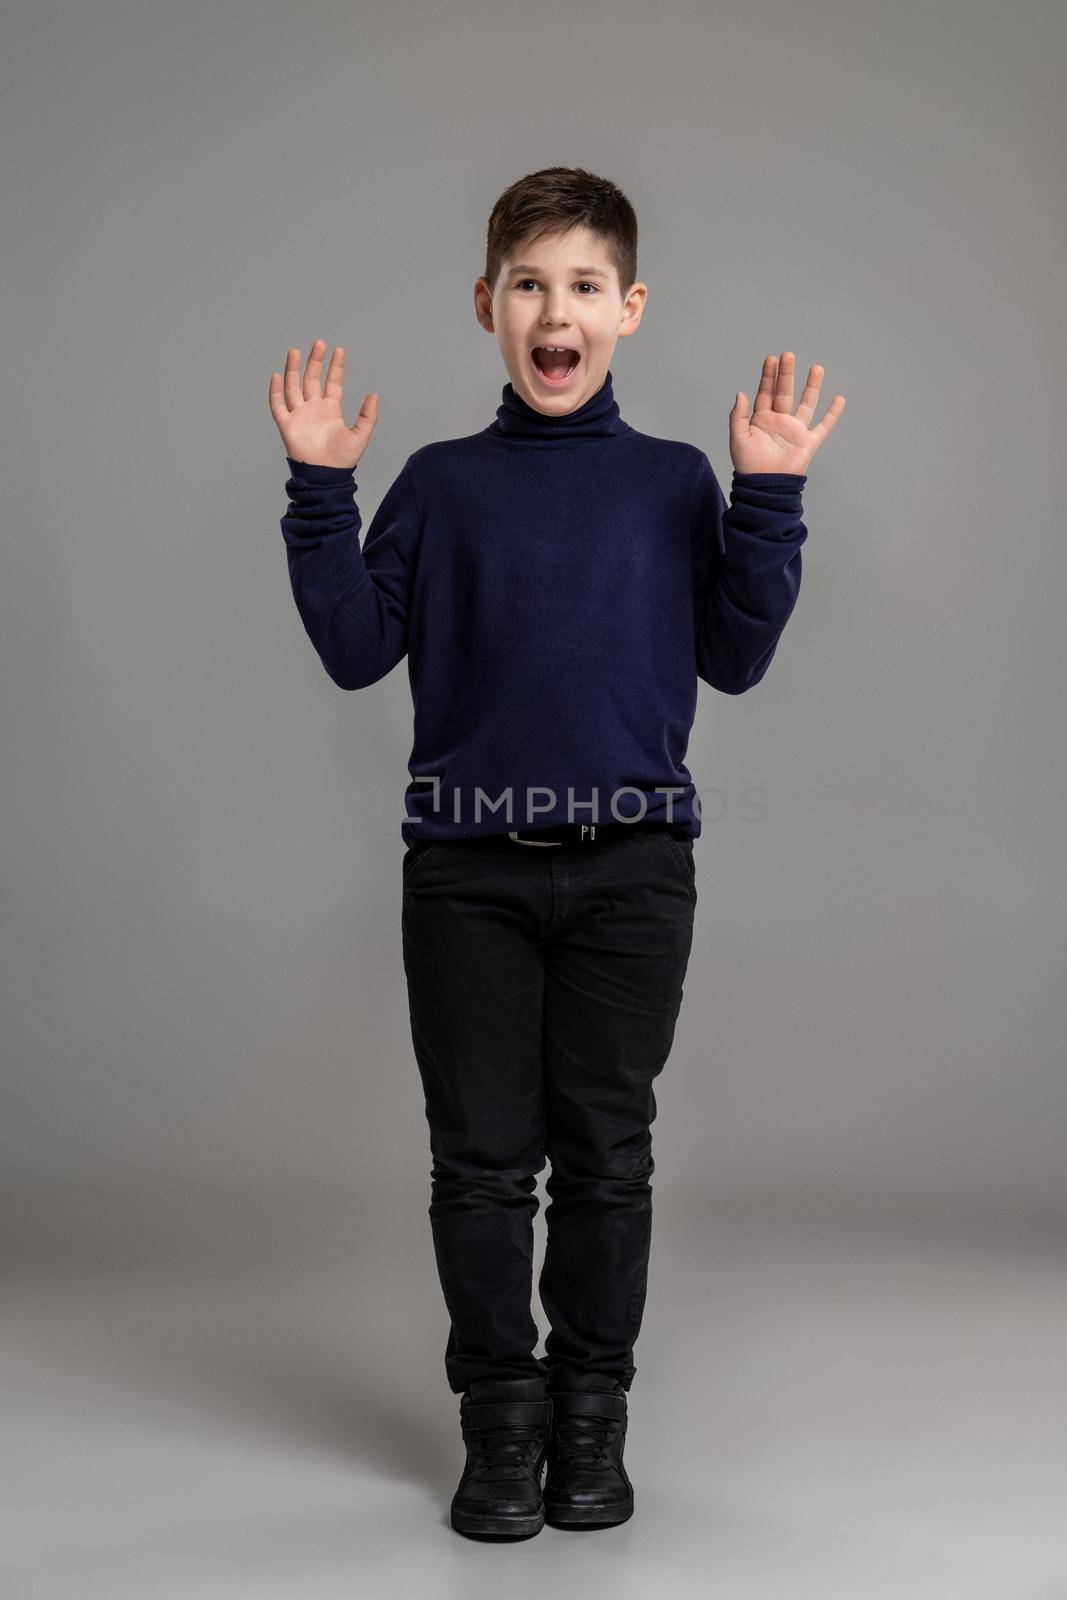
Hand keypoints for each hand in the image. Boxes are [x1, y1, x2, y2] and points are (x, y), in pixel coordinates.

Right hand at [268, 340, 378, 469]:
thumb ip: (367, 416)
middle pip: (312, 379)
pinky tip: (277, 376)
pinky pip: (278, 406)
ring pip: (293, 387)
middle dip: (315, 361)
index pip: (332, 382)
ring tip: (295, 351)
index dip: (335, 367)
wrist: (326, 476)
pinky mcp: (287, 425)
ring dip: (293, 369)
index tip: (339, 350)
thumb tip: (374, 395)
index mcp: (331, 409)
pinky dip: (276, 392)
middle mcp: (314, 409)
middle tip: (319, 343)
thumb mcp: (360, 435)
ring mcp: (300, 415)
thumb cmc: (343, 460)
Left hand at [729, 352, 844, 475]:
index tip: (771, 359)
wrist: (764, 488)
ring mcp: (795, 431)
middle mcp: (779, 421)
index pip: (765, 393)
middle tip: (788, 355)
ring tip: (816, 368)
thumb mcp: (738, 439)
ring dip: (811, 386)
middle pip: (784, 393)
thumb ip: (738, 416)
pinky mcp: (808, 442)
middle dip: (786, 374)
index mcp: (761, 419)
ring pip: (806, 404)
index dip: (768, 376)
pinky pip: (824, 426)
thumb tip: (741, 393)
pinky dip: (832, 414)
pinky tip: (839, 399)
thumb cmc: (748, 466)